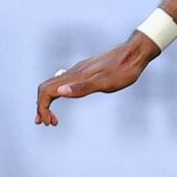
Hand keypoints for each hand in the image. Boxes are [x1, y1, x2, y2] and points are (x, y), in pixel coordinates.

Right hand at [34, 33, 159, 125]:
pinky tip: (65, 97)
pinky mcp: (86, 71)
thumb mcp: (106, 82)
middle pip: (46, 88)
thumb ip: (83, 88)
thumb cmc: (124, 69)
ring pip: (54, 85)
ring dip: (48, 101)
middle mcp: (73, 72)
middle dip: (41, 107)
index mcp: (75, 76)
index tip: (48, 121)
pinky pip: (64, 82)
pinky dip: (58, 94)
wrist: (135, 53)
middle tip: (47, 123)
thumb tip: (60, 93)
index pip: (46, 91)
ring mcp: (79, 71)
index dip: (42, 107)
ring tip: (52, 117)